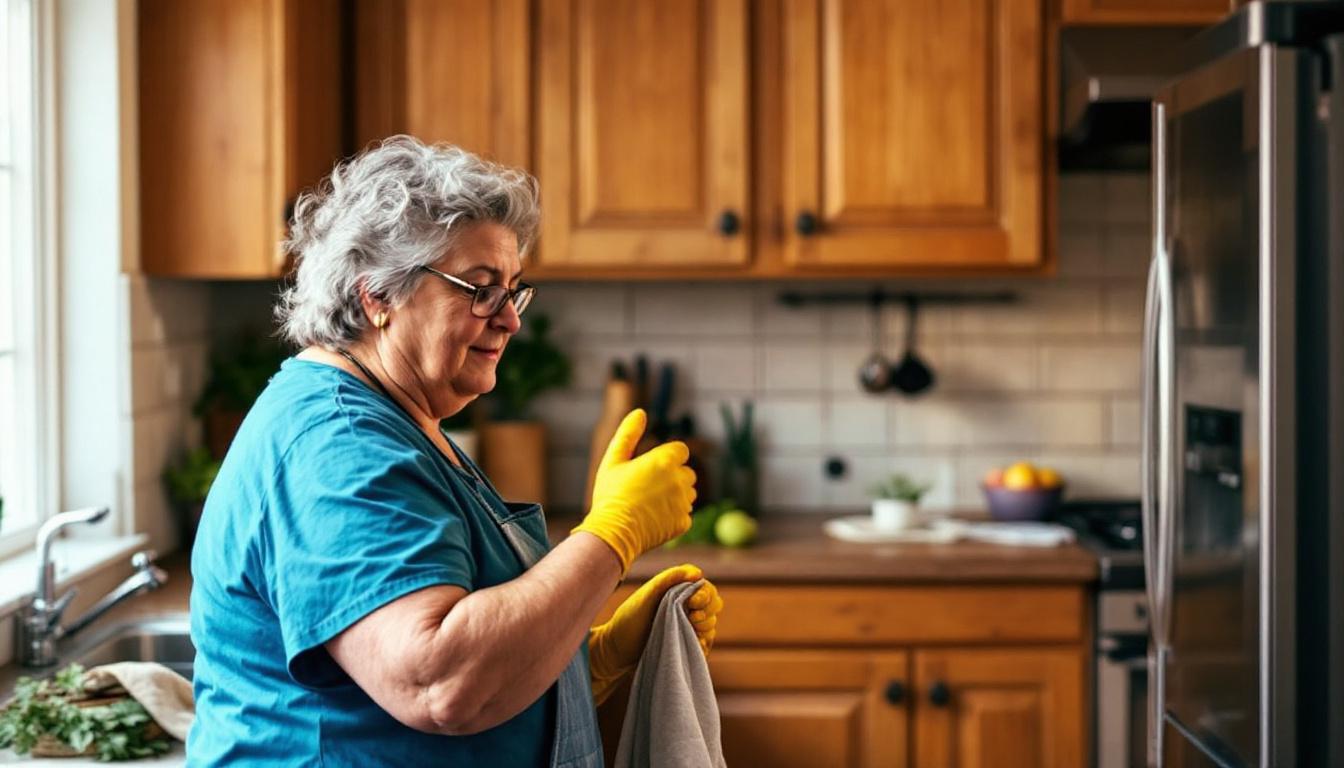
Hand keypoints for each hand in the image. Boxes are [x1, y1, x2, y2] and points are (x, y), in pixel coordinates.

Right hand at [572, 410, 695, 573]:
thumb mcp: (613, 460)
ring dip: (675, 496)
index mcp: (664, 460)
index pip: (681, 451)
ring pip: (688, 494)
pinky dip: (673, 516)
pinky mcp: (683, 522)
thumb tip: (640, 411)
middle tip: (647, 488)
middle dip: (672, 477)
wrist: (613, 533)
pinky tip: (654, 519)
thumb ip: (628, 434)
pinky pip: (685, 514)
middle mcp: (679, 479)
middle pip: (686, 472)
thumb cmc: (610, 495)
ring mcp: (683, 502)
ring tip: (650, 504)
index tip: (652, 468)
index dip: (667, 458)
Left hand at [589, 565, 721, 704]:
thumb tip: (698, 573)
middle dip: (709, 610)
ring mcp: (685, 627)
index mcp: (677, 592)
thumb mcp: (647, 595)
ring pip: (711, 624)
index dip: (705, 594)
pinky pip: (705, 644)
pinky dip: (704, 644)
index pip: (706, 588)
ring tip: (691, 629)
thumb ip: (669, 578)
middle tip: (693, 618)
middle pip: (714, 605)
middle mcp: (684, 608)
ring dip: (706, 626)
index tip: (693, 602)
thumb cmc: (629, 619)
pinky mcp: (685, 645)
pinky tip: (695, 644)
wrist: (616, 649)